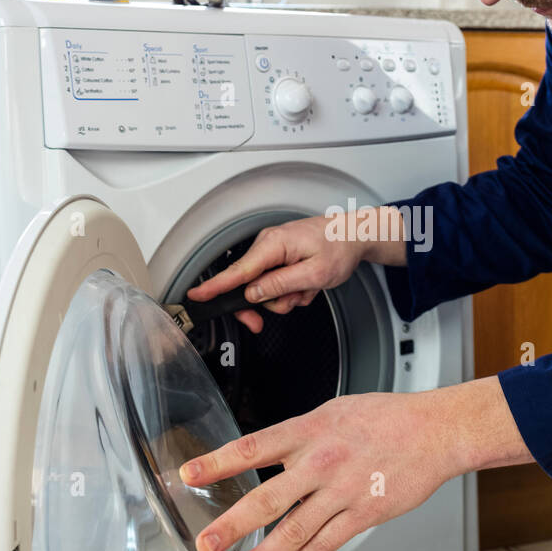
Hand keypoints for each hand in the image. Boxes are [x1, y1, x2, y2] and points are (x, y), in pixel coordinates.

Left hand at [178, 376, 518, 550]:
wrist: (435, 430)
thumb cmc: (387, 418)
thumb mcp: (334, 411)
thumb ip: (301, 434)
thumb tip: (270, 451)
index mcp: (310, 430)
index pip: (253, 446)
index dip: (217, 462)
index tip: (188, 475)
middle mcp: (321, 460)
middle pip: (266, 498)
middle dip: (231, 525)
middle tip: (205, 543)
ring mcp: (342, 490)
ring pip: (294, 530)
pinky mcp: (363, 512)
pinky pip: (326, 543)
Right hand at [184, 207, 405, 332]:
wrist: (354, 235)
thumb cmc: (339, 248)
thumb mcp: (313, 274)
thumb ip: (280, 285)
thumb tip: (253, 294)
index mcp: (273, 245)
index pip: (237, 271)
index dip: (216, 286)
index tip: (197, 294)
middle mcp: (268, 244)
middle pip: (248, 284)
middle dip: (265, 302)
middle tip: (274, 314)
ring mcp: (274, 251)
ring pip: (264, 288)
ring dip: (286, 296)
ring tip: (308, 288)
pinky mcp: (280, 257)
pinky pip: (276, 282)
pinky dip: (292, 289)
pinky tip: (307, 283)